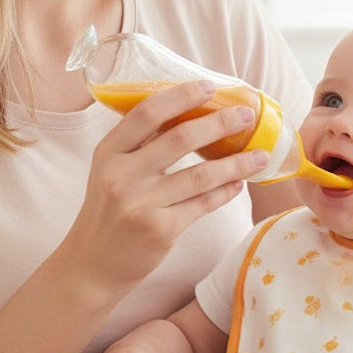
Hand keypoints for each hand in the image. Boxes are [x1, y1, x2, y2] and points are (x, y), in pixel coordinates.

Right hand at [62, 80, 268, 292]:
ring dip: (236, 162)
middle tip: (247, 114)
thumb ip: (139, 144)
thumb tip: (187, 111)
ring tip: (261, 154)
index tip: (210, 86)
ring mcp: (141, 204)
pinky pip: (203, 204)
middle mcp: (122, 176)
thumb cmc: (109, 210)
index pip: (147, 113)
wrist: (91, 265)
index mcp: (108, 153)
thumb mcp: (110, 170)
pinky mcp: (160, 230)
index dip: (181, 96)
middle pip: (181, 138)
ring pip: (201, 174)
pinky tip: (241, 182)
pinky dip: (226, 191)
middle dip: (220, 123)